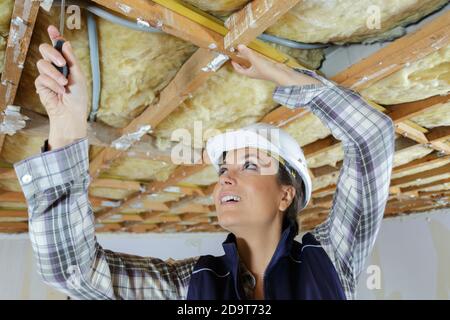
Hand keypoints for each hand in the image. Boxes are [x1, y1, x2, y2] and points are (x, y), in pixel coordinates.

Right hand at [35, 25, 87, 148]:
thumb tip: (65, 43)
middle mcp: (55, 67)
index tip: (52, 28)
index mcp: (66, 63)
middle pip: (45, 50)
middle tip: (62, 63)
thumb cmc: (78, 97)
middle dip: (53, 54)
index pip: (58, 47)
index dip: (55, 37)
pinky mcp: (41, 85)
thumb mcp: (78, 76)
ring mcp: (47, 75)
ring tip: (64, 84)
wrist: (71, 113)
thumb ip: (71, 59)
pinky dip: (53, 84)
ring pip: (42, 64)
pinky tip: (60, 91)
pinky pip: (42, 78)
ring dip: (55, 74)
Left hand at [230, 44, 291, 81]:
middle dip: (241, 61)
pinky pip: (258, 62)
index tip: (232, 60)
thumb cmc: (267, 71)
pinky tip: (257, 54)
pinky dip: (255, 58)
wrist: (280, 75)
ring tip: (246, 53)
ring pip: (251, 64)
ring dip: (248, 59)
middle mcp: (253, 72)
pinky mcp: (265, 67)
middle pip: (244, 67)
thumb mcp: (255, 60)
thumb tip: (239, 46)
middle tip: (238, 55)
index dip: (234, 65)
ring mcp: (259, 70)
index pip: (239, 70)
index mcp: (249, 73)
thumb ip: (247, 53)